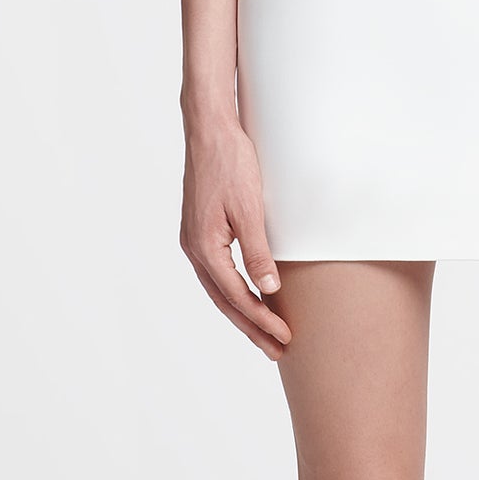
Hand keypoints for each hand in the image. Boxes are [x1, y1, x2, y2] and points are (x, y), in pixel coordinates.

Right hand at [180, 120, 292, 360]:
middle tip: (276, 350)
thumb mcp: (249, 208)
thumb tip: (269, 290)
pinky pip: (217, 272)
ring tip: (265, 332)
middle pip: (225, 301)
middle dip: (251, 327)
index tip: (284, 337)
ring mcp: (193, 240)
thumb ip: (258, 251)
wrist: (209, 129)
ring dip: (242, 312)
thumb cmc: (230, 162)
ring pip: (219, 289)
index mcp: (204, 247)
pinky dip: (233, 290)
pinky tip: (247, 295)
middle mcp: (194, 249)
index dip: (262, 320)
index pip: (237, 296)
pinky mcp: (199, 230)